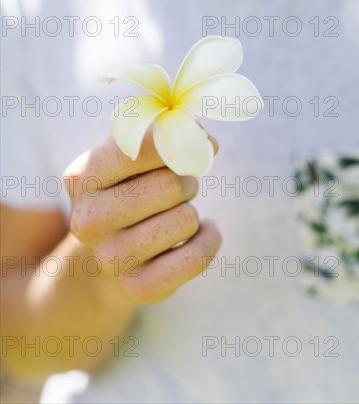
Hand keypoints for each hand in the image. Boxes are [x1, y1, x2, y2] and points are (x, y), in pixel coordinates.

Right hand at [63, 128, 220, 304]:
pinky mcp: (139, 287)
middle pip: (172, 185)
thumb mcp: (132, 157)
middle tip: (175, 190)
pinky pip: (197, 257)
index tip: (188, 146)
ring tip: (172, 214)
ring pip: (186, 219)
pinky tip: (199, 234)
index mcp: (83, 178)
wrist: (110, 253)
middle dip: (185, 182)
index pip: (142, 148)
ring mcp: (111, 258)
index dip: (176, 143)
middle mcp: (88, 220)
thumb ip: (166, 137)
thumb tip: (209, 142)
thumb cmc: (129, 192)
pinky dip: (209, 239)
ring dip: (190, 211)